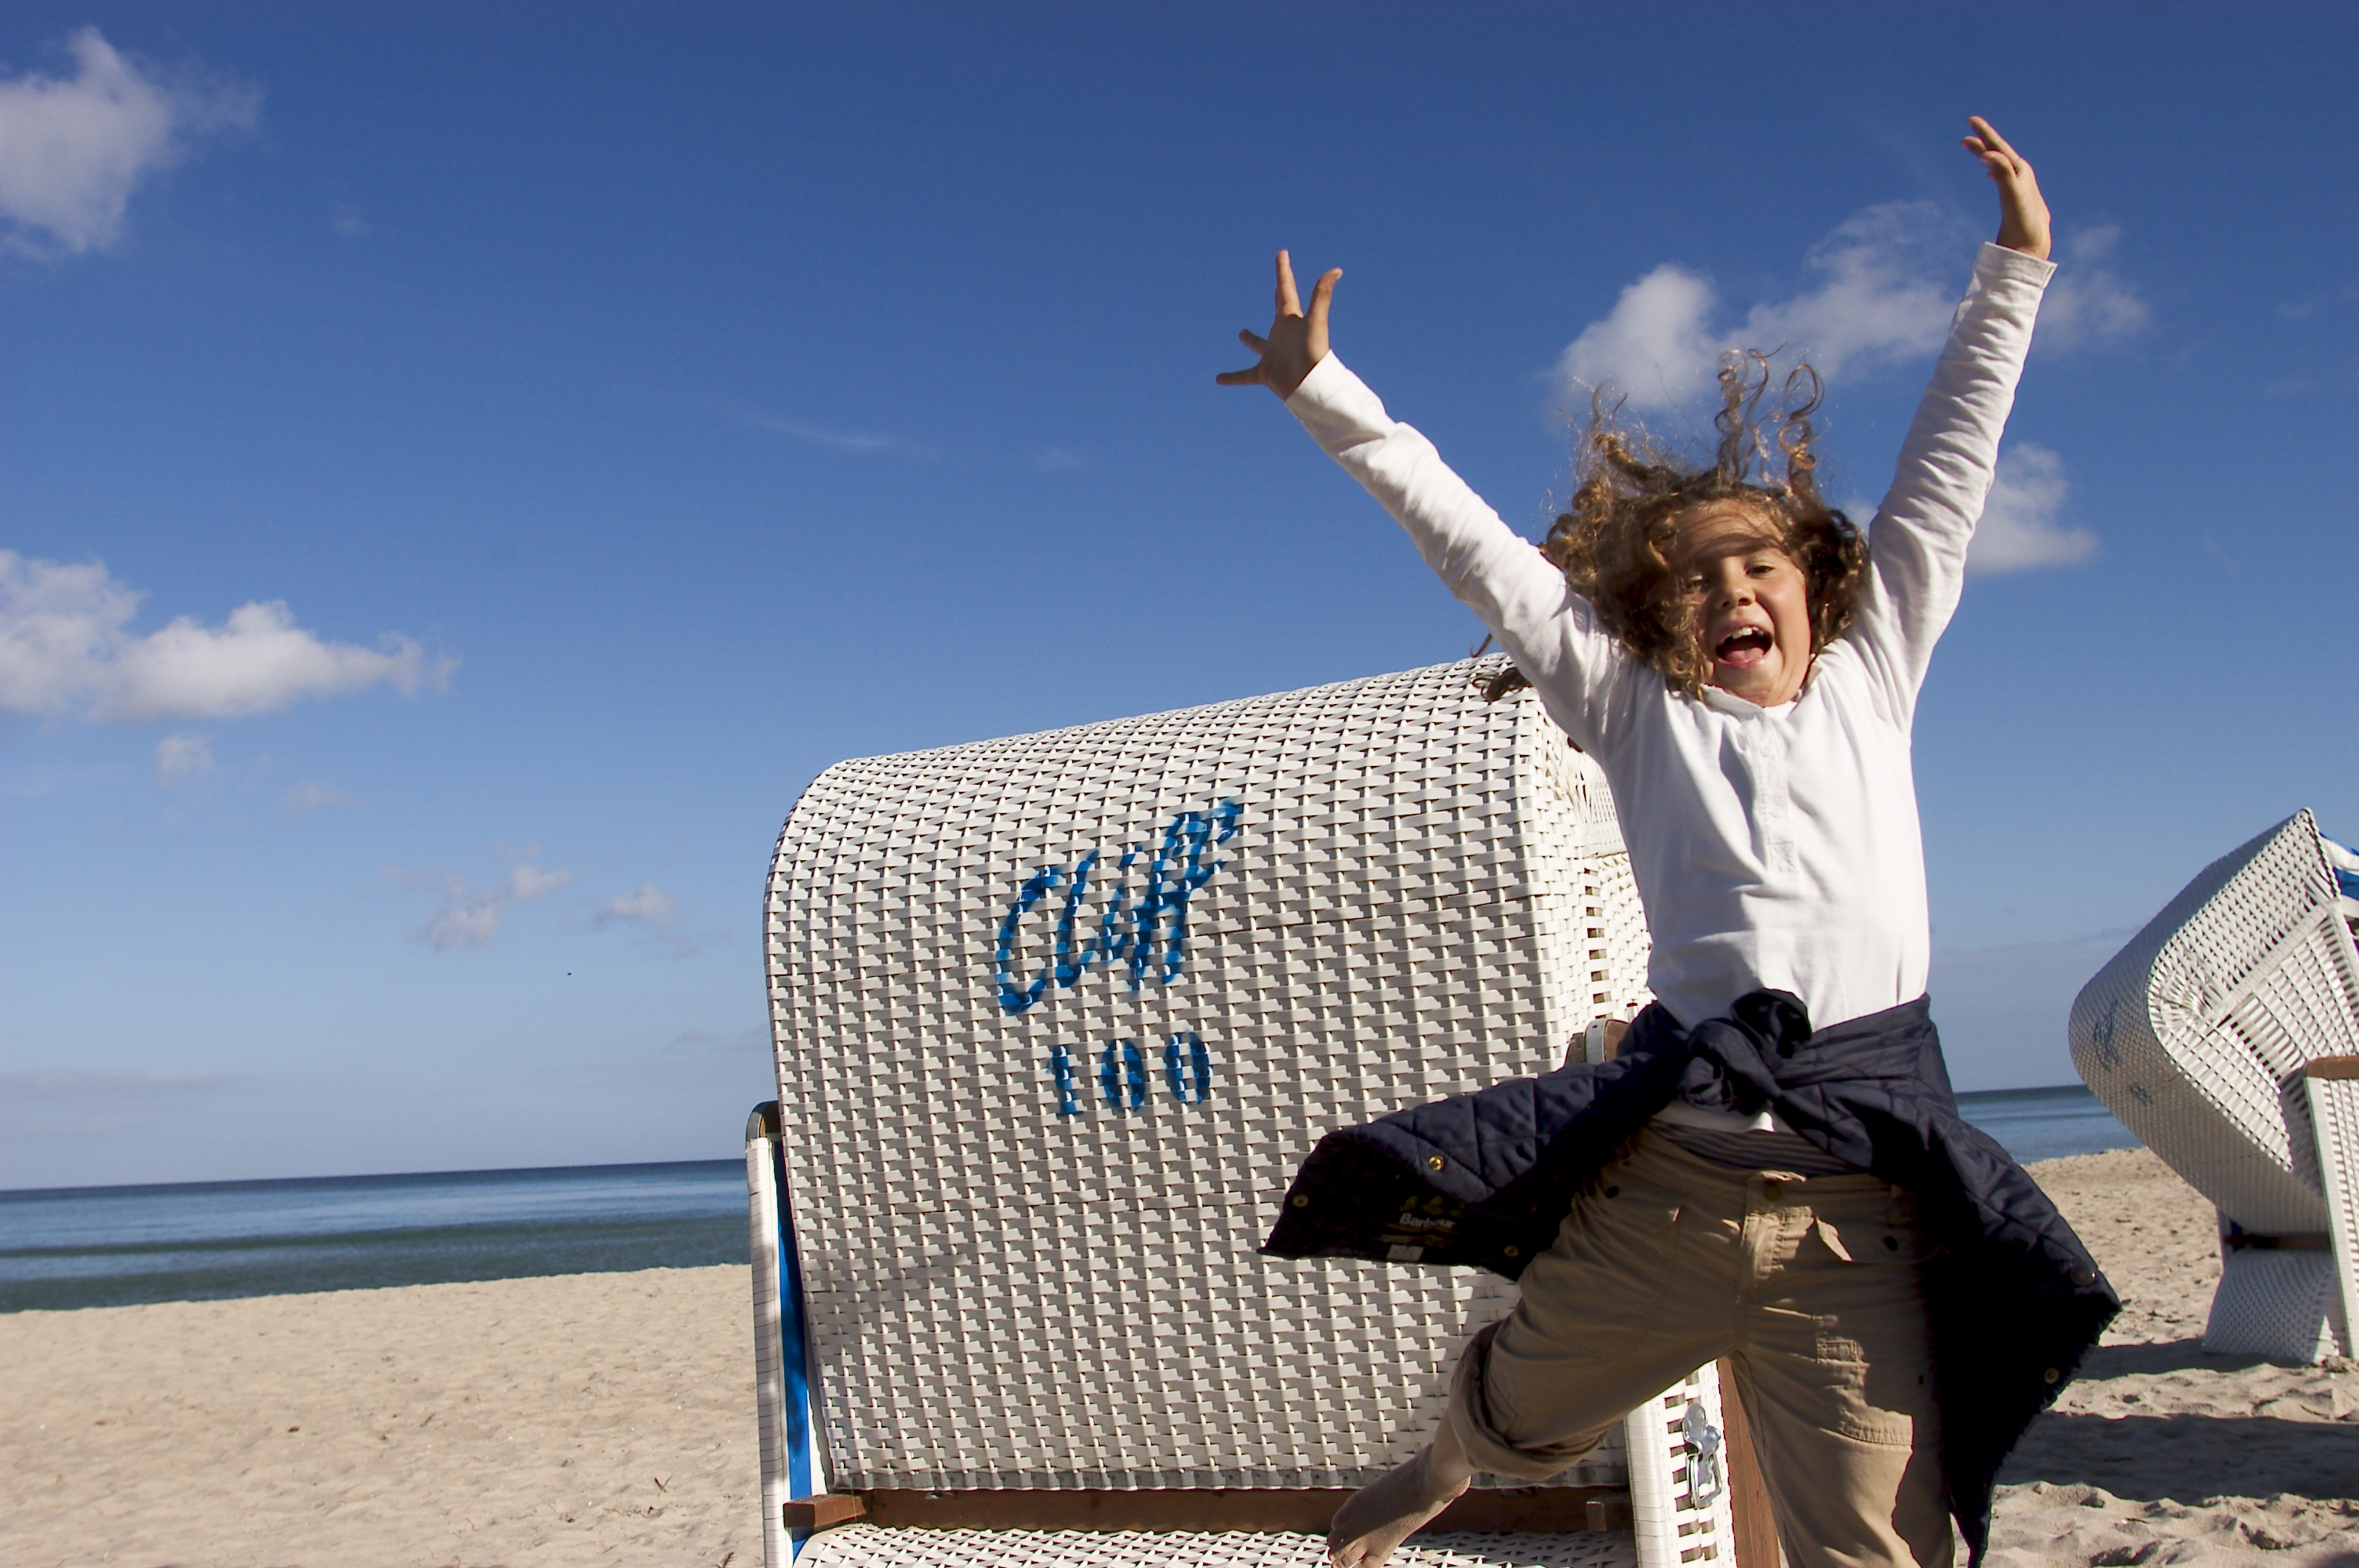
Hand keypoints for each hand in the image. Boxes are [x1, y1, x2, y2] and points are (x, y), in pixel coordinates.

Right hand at [1217, 250, 1340, 397]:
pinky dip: (1233, 377)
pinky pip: (1245, 375)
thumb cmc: (1314, 352)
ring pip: (1259, 344)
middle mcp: (1282, 334)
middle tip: (1275, 285)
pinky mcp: (1265, 373)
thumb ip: (1321, 294)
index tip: (1282, 253)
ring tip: (1241, 334)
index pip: (1285, 289)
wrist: (1311, 385)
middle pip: (1277, 311)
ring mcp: (1273, 353)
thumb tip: (1336, 270)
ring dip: (1250, 339)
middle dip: (1277, 296)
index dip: (1283, 271)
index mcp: (1291, 319)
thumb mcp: (1315, 321)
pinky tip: (1218, 379)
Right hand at [1961, 116, 2049, 259]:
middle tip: (1965, 134)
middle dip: (1983, 142)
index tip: (1971, 121)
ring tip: (1974, 149)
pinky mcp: (2016, 198)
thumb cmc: (2024, 223)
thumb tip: (1988, 153)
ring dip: (1986, 154)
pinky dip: (1993, 170)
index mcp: (2020, 171)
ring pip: (2000, 164)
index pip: (1999, 148)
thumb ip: (2003, 173)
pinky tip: (1989, 173)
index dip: (1985, 134)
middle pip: (1999, 154)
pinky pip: (2003, 176)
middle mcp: (2022, 176)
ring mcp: (2019, 186)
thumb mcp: (2013, 197)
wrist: (2033, 247)